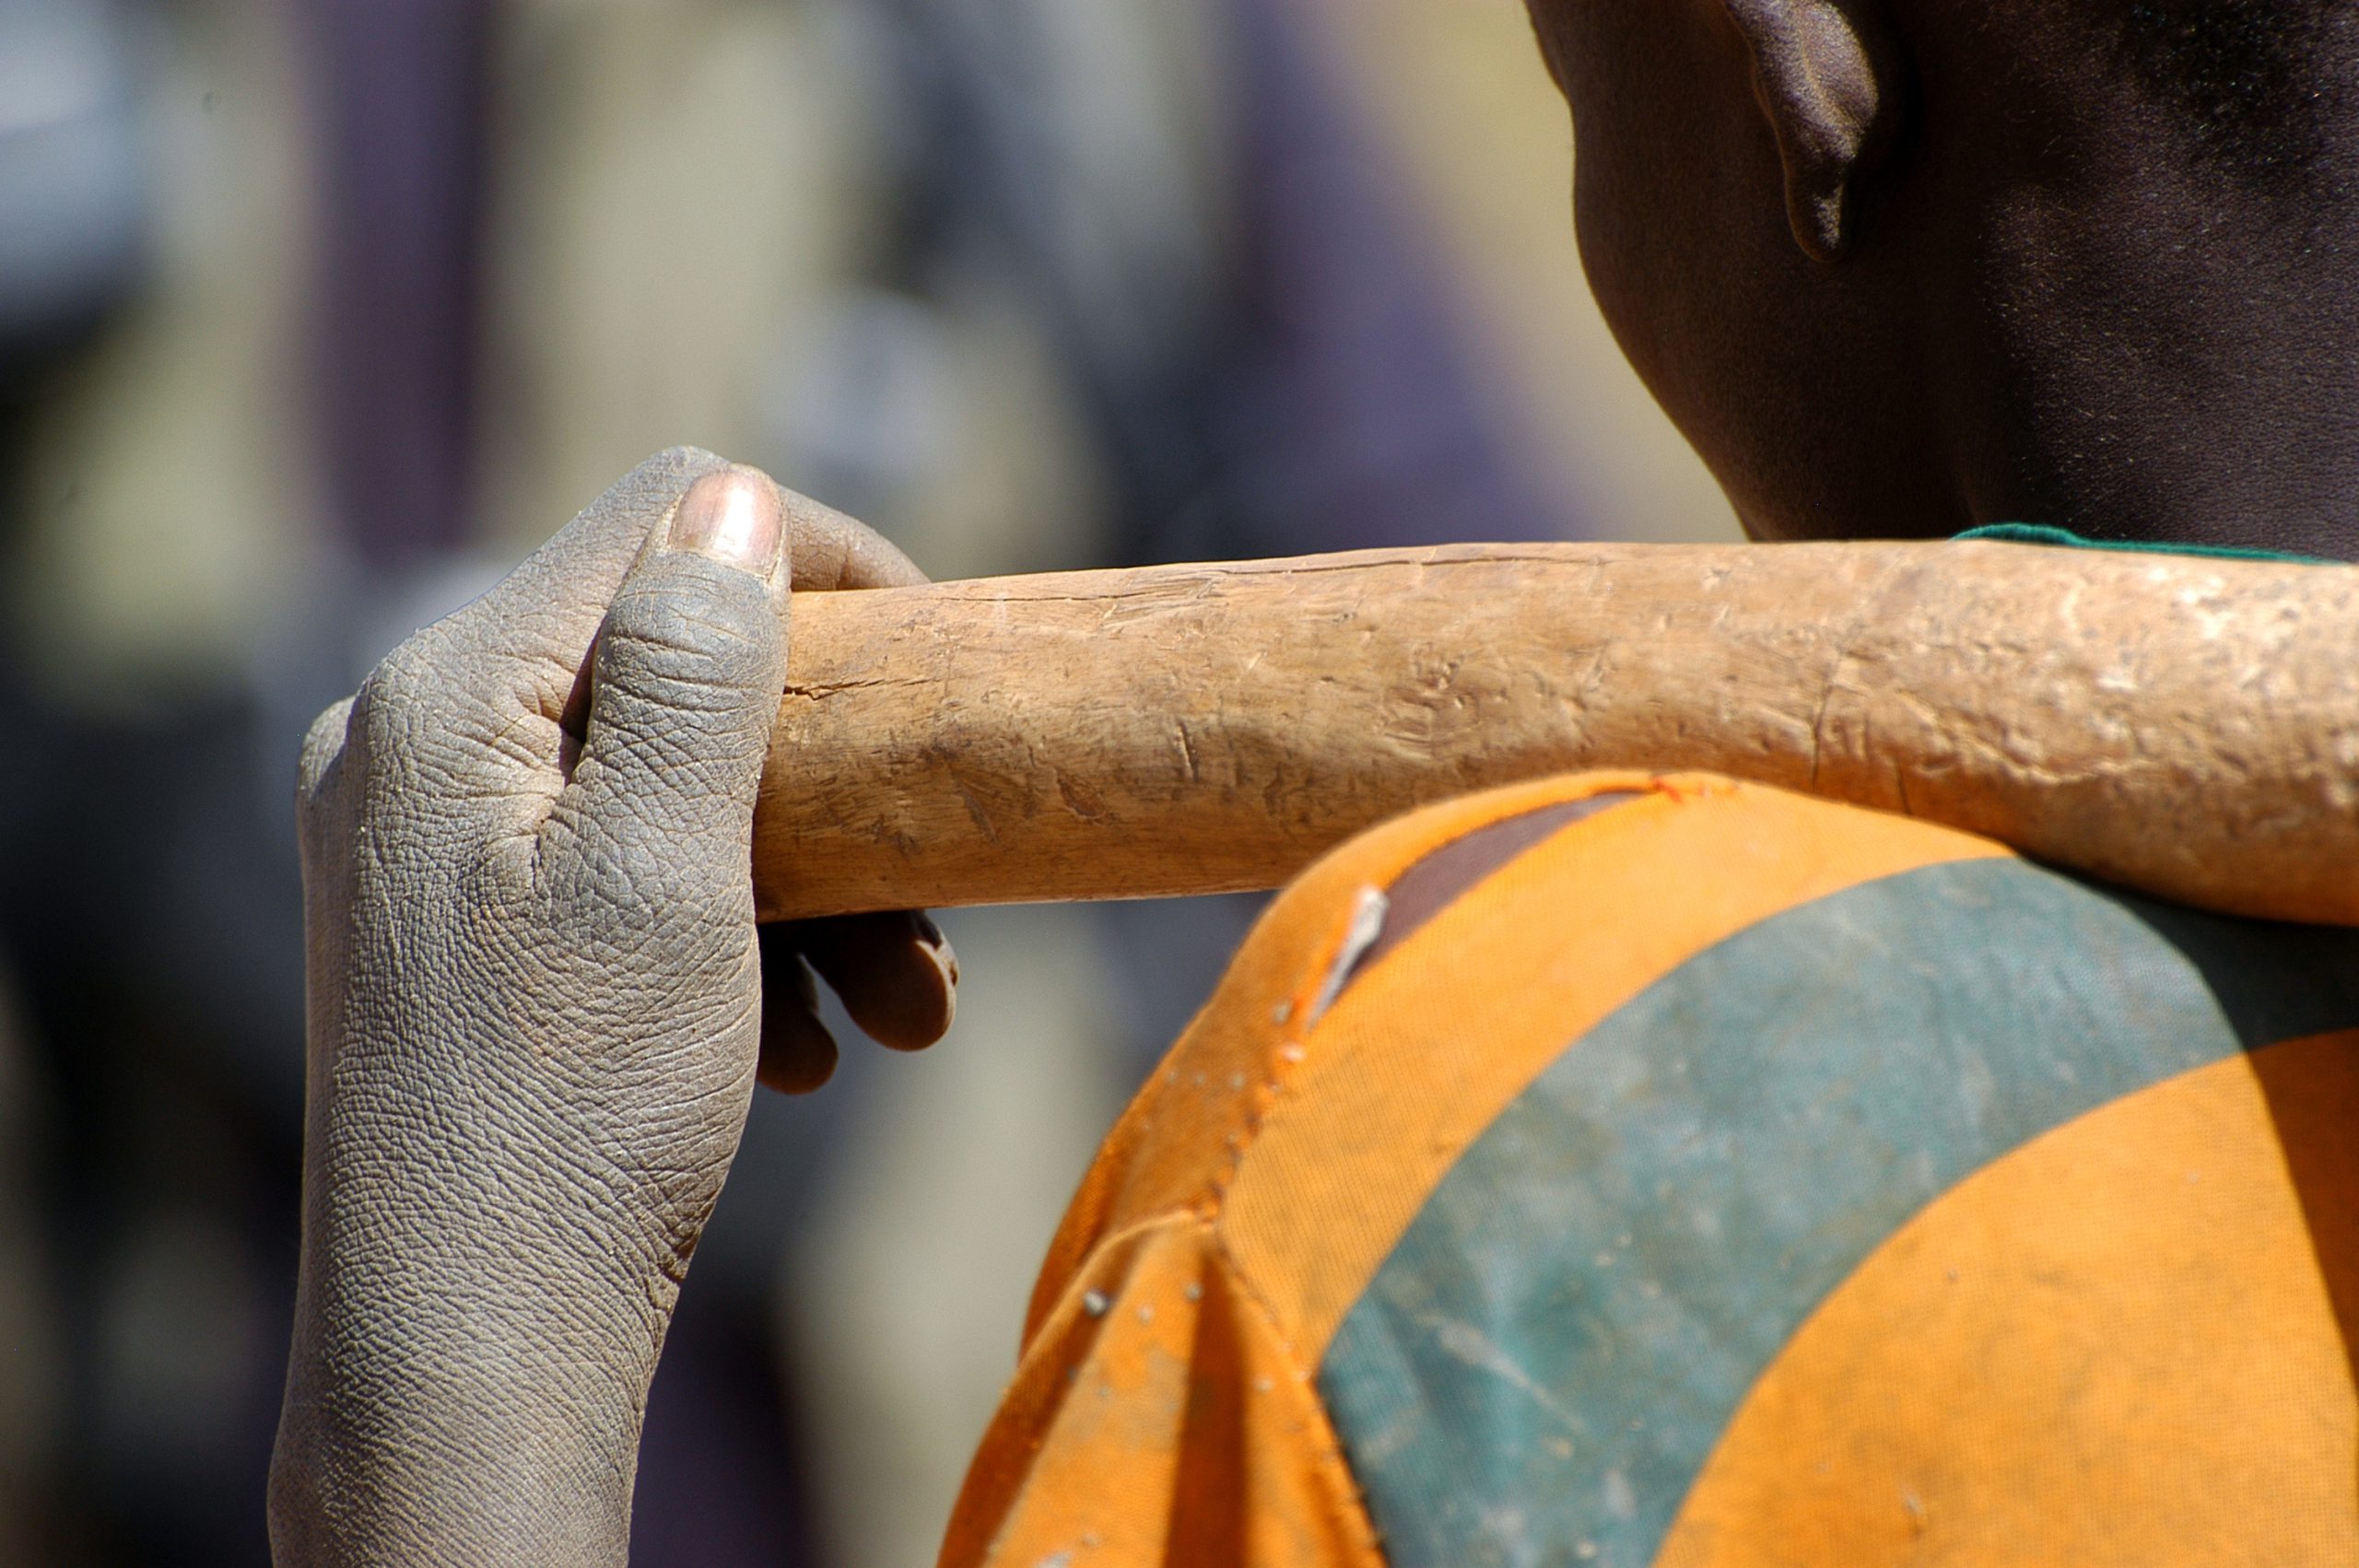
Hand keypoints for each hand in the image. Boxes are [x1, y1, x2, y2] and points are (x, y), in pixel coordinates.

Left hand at [268, 449, 955, 1563]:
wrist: (477, 1349)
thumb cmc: (575, 1115)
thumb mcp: (662, 869)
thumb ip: (694, 668)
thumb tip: (730, 499)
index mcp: (447, 694)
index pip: (663, 514)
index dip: (823, 562)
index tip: (938, 661)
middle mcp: (414, 741)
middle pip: (679, 668)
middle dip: (833, 779)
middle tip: (935, 900)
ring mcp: (432, 837)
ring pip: (673, 785)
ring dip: (811, 881)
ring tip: (899, 1011)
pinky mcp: (462, 921)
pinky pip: (629, 869)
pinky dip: (737, 934)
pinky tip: (800, 1046)